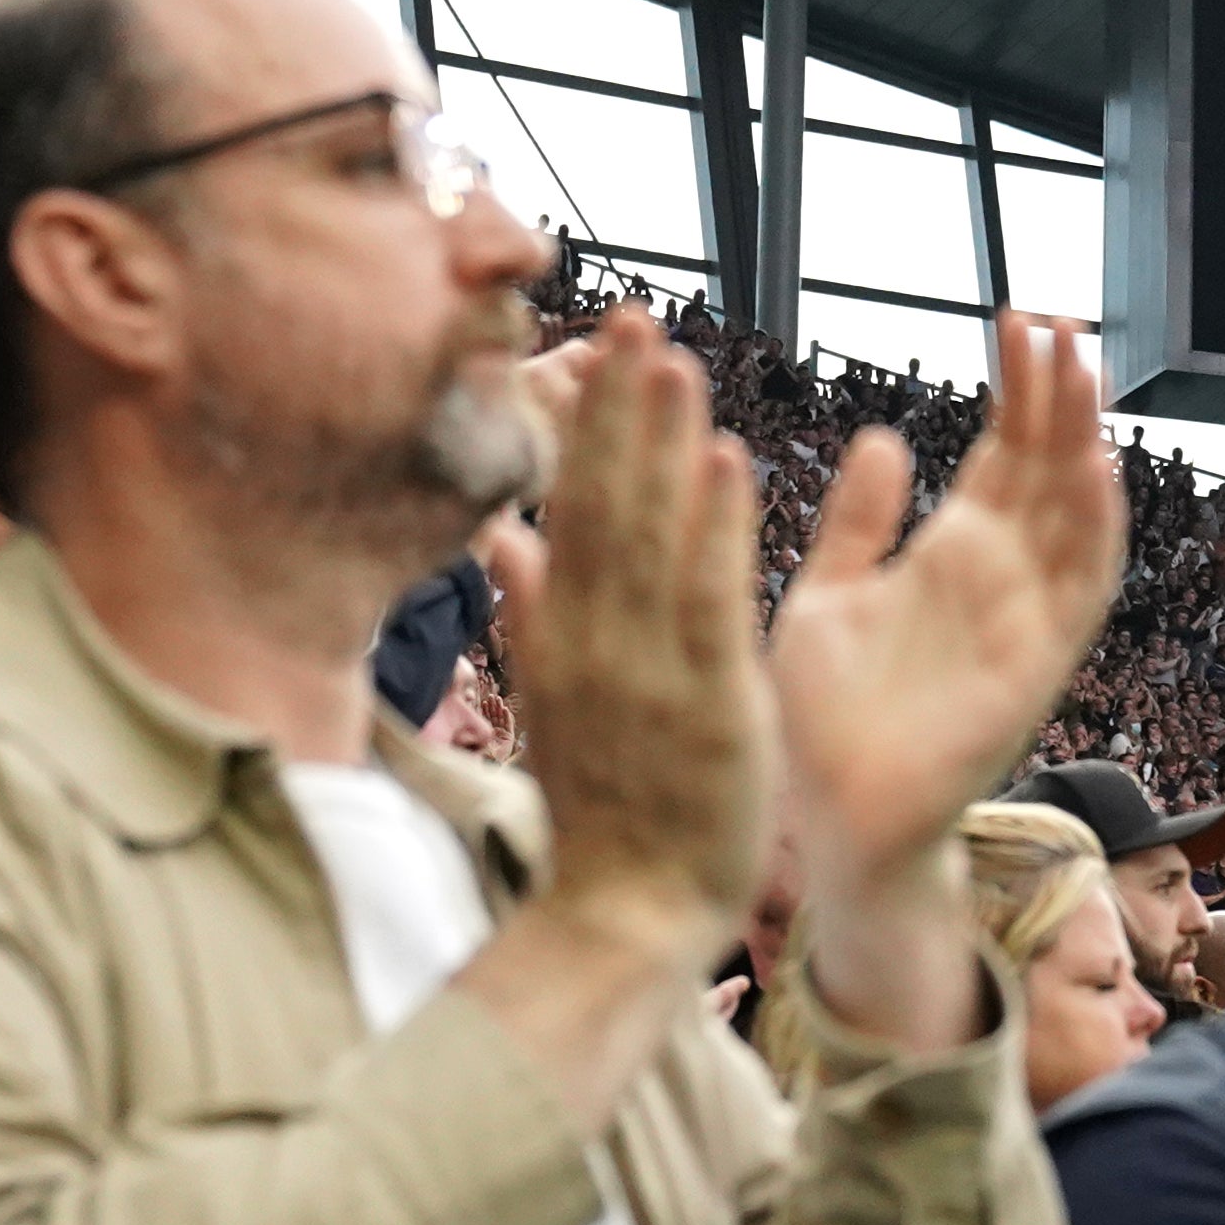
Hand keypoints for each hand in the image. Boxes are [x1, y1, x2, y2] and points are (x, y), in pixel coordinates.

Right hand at [484, 306, 768, 972]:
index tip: (600, 346)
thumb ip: (531, 614)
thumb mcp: (555, 700)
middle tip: (636, 313)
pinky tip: (724, 459)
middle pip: (604, 501)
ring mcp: (645, 667)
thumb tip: (500, 534)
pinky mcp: (702, 702)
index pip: (573, 506)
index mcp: (563, 632)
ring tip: (674, 358)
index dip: (588, 423)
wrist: (626, 910)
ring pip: (651, 535)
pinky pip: (706, 599)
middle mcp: (595, 637)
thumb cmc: (606, 810)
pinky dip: (713, 528)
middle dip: (619, 407)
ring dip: (662, 442)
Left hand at [769, 310, 1124, 1043]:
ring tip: (1082, 371)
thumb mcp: (827, 596)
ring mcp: (1025, 620)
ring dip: (1084, 444)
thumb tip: (884, 438)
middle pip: (1048, 469)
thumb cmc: (824, 718)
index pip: (1003, 455)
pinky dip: (1093, 530)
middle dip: (1059, 395)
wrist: (831, 820)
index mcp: (952, 557)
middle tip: (1063, 319)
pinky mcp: (1035, 666)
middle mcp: (1000, 581)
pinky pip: (1081, 591)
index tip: (1019, 320)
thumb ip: (857, 525)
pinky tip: (1092, 468)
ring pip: (1075, 516)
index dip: (1018, 390)